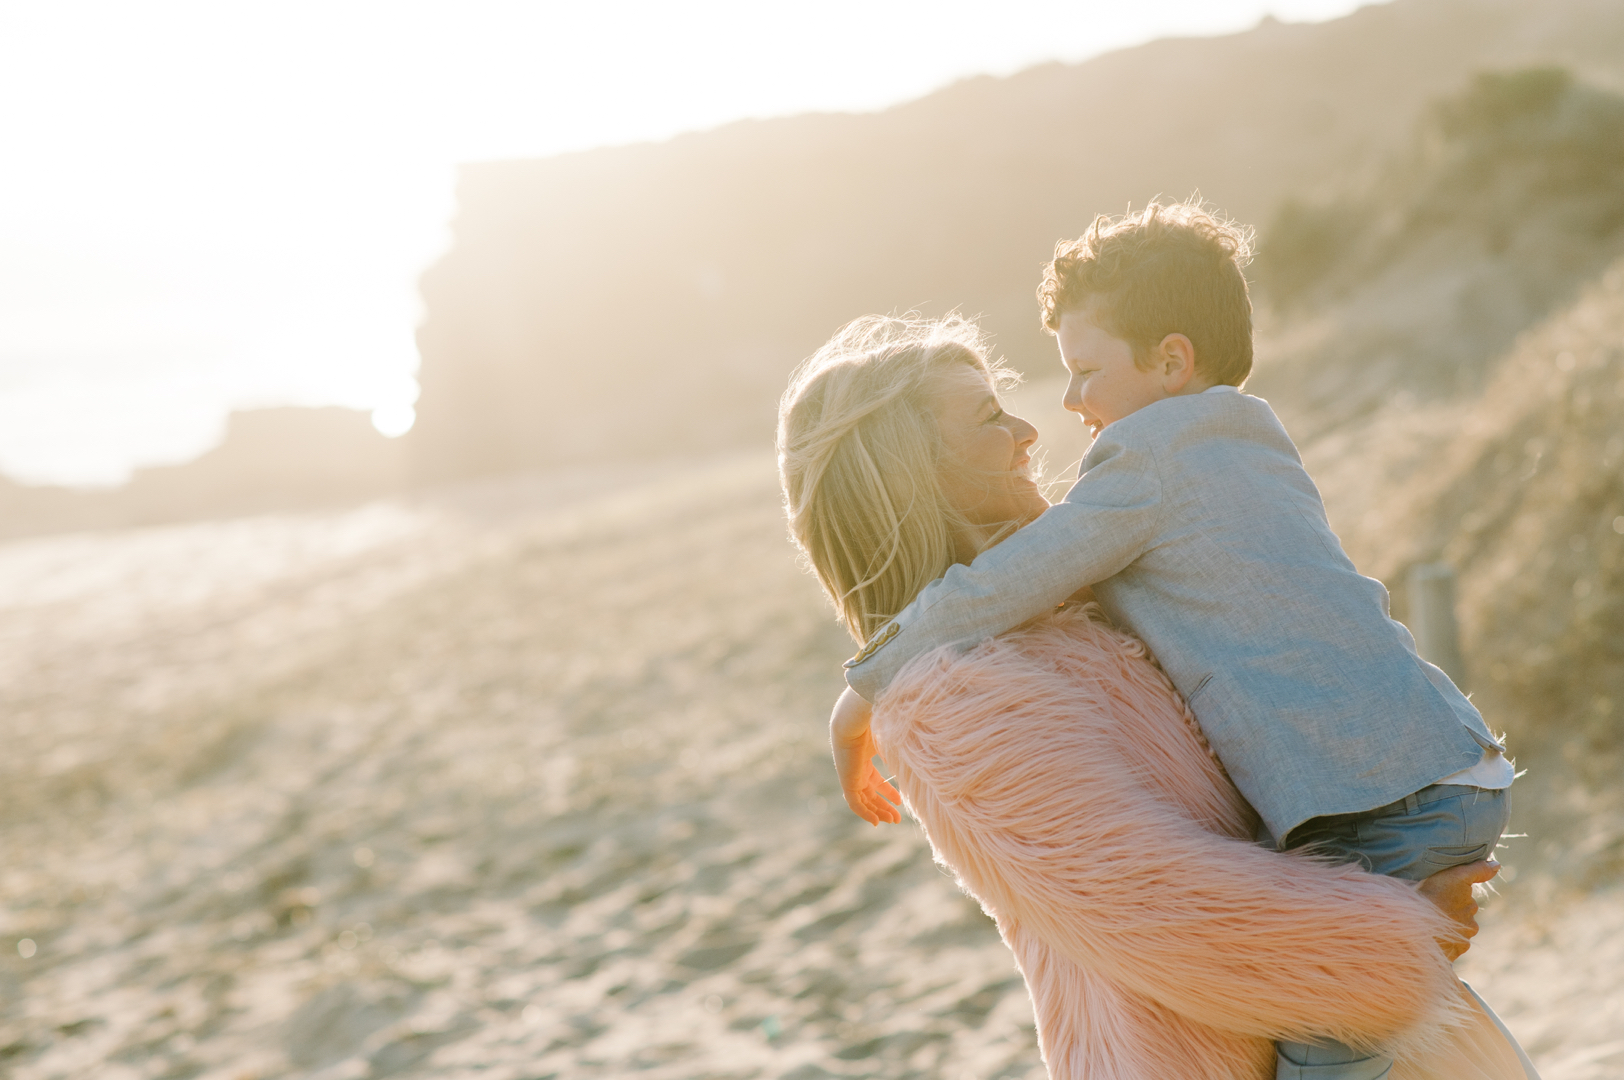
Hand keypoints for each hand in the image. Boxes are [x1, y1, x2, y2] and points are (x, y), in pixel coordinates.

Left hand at [830, 688, 902, 825]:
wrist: (856, 719)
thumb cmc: (876, 724)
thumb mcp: (893, 740)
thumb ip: (903, 751)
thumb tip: (926, 752)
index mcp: (864, 757)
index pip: (874, 780)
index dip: (887, 792)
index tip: (900, 801)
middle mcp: (856, 767)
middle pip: (869, 792)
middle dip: (883, 806)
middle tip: (897, 818)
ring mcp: (850, 774)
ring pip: (863, 800)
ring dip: (877, 812)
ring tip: (893, 821)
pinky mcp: (846, 780)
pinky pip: (854, 803)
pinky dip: (865, 813)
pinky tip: (876, 822)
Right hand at [1416, 859, 1499, 960]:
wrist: (1415, 925)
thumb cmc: (1433, 895)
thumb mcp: (1455, 876)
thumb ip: (1478, 870)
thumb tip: (1497, 865)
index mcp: (1471, 907)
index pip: (1466, 902)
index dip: (1452, 896)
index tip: (1439, 895)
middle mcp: (1470, 925)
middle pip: (1461, 919)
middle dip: (1451, 915)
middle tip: (1432, 908)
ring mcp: (1460, 942)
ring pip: (1455, 933)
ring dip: (1446, 929)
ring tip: (1428, 923)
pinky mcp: (1451, 955)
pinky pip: (1448, 948)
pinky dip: (1441, 943)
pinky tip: (1428, 936)